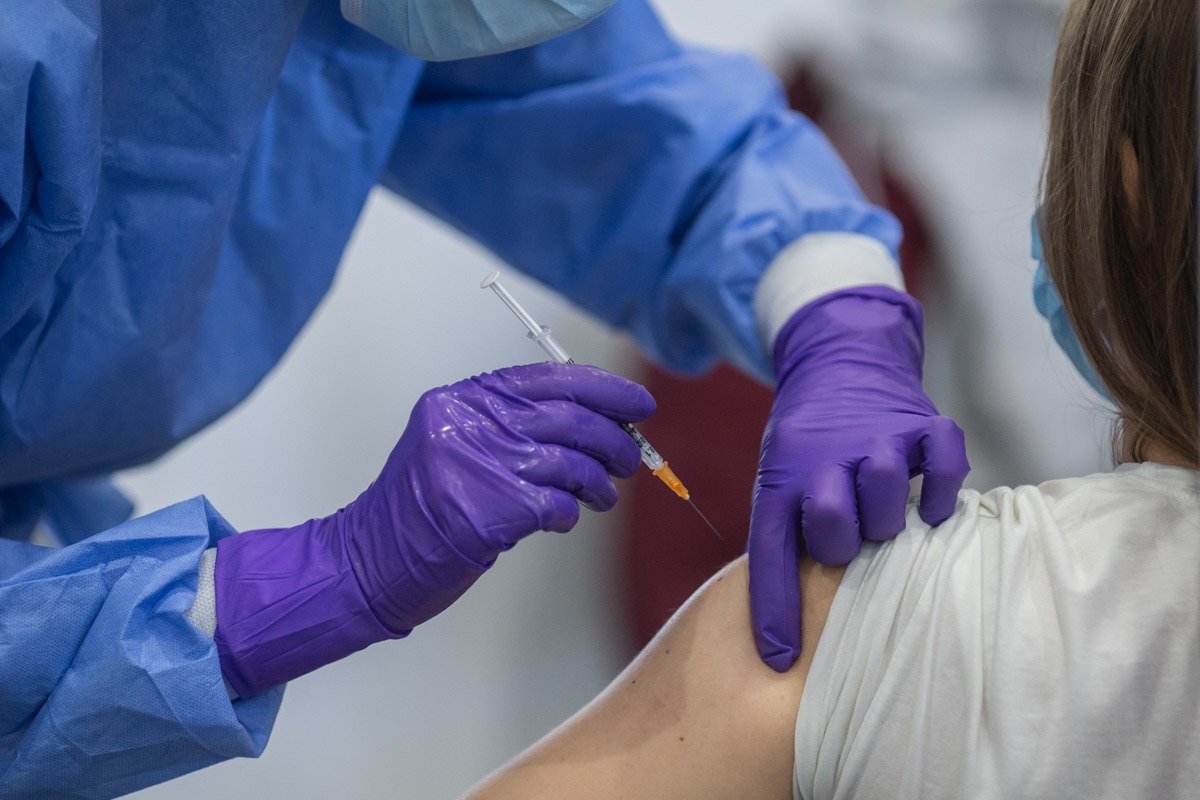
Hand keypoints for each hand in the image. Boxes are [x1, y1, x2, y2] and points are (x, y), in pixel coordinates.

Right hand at [214, 362, 653, 695]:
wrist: (370, 560)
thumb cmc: (417, 510)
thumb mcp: (454, 446)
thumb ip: (510, 426)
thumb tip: (591, 421)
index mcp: (461, 401)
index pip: (548, 379)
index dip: (602, 389)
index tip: (637, 403)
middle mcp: (468, 424)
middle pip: (569, 417)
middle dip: (613, 438)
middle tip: (630, 457)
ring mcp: (479, 466)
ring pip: (572, 463)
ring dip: (598, 483)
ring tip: (600, 496)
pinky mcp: (491, 511)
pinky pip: (559, 506)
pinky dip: (569, 515)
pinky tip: (560, 521)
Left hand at [748, 286, 968, 671]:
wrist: (839, 362)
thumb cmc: (807, 443)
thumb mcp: (779, 482)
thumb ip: (786, 537)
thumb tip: (785, 625)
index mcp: (783, 478)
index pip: (771, 550)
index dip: (774, 610)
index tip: (779, 660)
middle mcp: (827, 457)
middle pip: (833, 522)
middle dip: (842, 546)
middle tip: (851, 541)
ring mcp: (877, 437)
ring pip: (884, 491)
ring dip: (887, 516)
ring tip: (884, 515)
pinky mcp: (922, 423)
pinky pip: (944, 462)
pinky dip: (941, 490)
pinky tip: (930, 505)